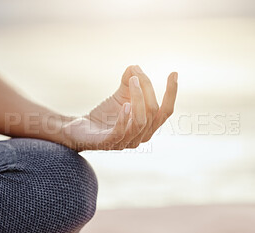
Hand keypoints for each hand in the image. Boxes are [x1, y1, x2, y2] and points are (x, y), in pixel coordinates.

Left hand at [62, 65, 177, 150]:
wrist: (80, 129)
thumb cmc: (104, 115)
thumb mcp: (120, 96)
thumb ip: (129, 82)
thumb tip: (135, 67)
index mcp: (148, 127)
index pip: (165, 111)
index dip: (171, 93)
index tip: (173, 73)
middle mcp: (141, 137)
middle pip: (153, 112)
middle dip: (147, 89)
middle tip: (136, 73)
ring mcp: (125, 142)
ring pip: (140, 121)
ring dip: (138, 98)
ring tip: (132, 81)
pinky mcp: (108, 143)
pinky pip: (121, 132)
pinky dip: (125, 118)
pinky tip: (125, 104)